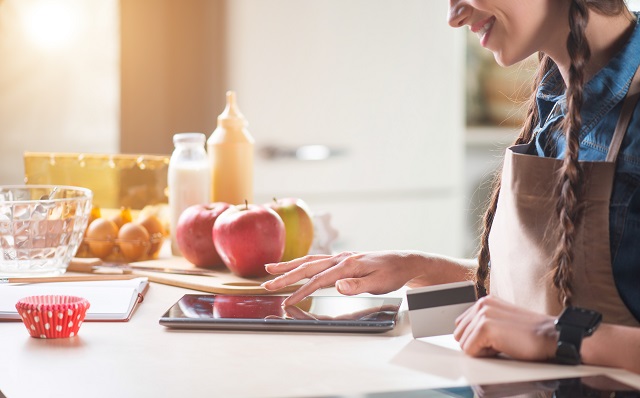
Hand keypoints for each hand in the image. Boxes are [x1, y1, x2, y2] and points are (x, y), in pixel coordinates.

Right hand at [261, 251, 420, 305]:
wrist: (402, 262)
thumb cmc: (391, 274)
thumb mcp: (378, 284)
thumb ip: (357, 286)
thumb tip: (337, 286)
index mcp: (347, 265)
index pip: (318, 279)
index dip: (301, 291)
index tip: (287, 301)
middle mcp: (340, 259)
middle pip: (307, 267)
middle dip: (285, 275)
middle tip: (266, 283)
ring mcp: (340, 258)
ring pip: (309, 261)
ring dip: (289, 266)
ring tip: (270, 269)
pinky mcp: (341, 259)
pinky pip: (316, 261)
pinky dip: (302, 263)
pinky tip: (294, 267)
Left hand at [453, 295, 557, 360]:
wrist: (552, 337)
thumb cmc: (531, 335)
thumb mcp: (502, 322)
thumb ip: (484, 323)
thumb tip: (466, 336)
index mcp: (485, 302)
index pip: (461, 326)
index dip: (476, 339)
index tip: (495, 339)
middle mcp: (482, 304)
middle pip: (459, 335)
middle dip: (476, 344)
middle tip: (500, 343)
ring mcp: (483, 314)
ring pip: (463, 344)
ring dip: (482, 350)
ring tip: (503, 344)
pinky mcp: (485, 327)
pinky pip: (470, 350)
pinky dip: (485, 355)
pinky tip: (503, 347)